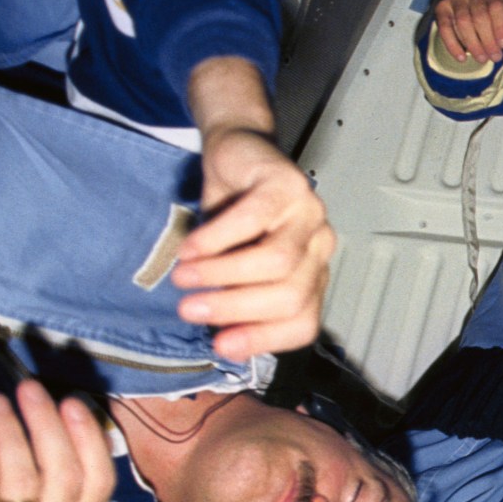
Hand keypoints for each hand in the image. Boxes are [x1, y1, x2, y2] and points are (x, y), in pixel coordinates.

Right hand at [172, 126, 334, 359]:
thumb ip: (235, 299)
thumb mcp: (233, 267)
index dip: (264, 339)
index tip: (220, 346)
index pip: (303, 323)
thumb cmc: (235, 217)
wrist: (236, 155)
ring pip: (275, 262)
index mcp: (312, 276)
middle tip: (189, 309)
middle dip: (234, 309)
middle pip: (289, 296)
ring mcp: (309, 215)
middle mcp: (318, 248)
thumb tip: (222, 342)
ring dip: (221, 274)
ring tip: (183, 276)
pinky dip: (216, 238)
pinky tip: (190, 247)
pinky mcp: (289, 184)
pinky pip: (253, 219)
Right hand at [433, 0, 502, 63]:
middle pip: (479, 15)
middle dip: (488, 40)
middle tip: (494, 57)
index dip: (500, 26)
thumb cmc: (500, 23)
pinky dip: (453, 44)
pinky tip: (462, 58)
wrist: (479, 24)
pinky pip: (444, 26)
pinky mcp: (442, 7)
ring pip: (462, 21)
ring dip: (473, 44)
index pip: (497, 5)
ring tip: (482, 58)